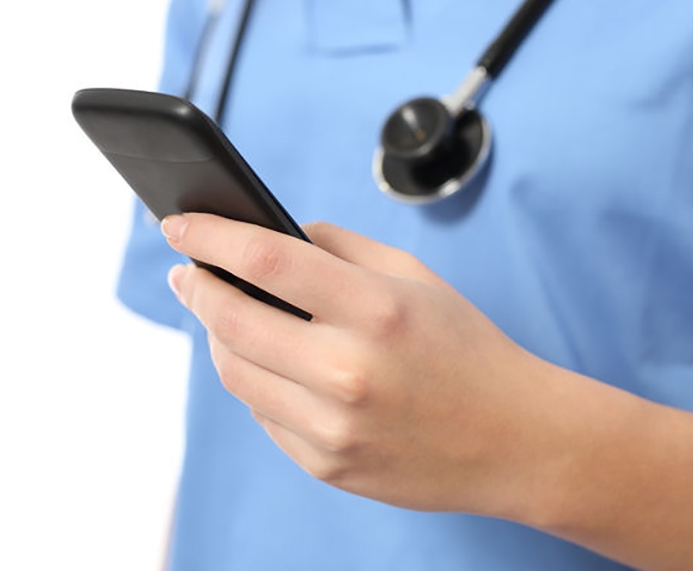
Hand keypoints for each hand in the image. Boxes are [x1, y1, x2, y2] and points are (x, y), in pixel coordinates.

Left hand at [161, 213, 561, 517]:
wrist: (513, 438)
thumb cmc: (465, 349)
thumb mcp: (414, 277)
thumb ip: (339, 248)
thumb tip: (271, 234)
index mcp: (375, 310)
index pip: (265, 259)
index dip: (210, 237)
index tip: (179, 226)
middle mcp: (348, 371)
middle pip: (231, 320)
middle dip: (196, 288)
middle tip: (186, 273)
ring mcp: (334, 427)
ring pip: (235, 372)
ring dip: (217, 336)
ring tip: (224, 313)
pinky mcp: (326, 465)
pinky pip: (263, 415)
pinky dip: (257, 381)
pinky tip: (272, 363)